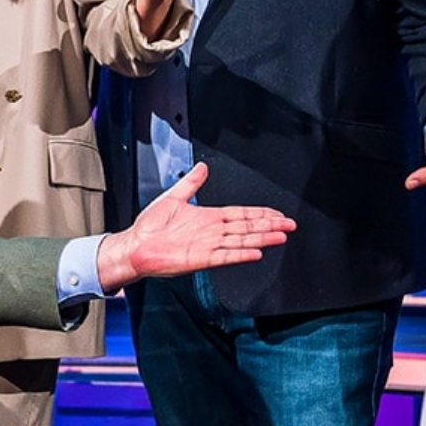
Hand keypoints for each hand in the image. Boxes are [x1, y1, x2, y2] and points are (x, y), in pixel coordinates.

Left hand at [94, 163, 295, 290]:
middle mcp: (211, 232)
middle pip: (247, 227)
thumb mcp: (173, 197)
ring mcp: (208, 245)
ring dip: (261, 238)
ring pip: (241, 241)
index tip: (277, 214)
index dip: (260, 213)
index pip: (241, 214)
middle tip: (290, 225)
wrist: (135, 245)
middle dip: (269, 225)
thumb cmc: (150, 226)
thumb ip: (191, 183)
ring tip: (281, 236)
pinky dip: (240, 254)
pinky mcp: (200, 258)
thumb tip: (202, 167)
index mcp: (207, 218)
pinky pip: (224, 256)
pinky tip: (256, 252)